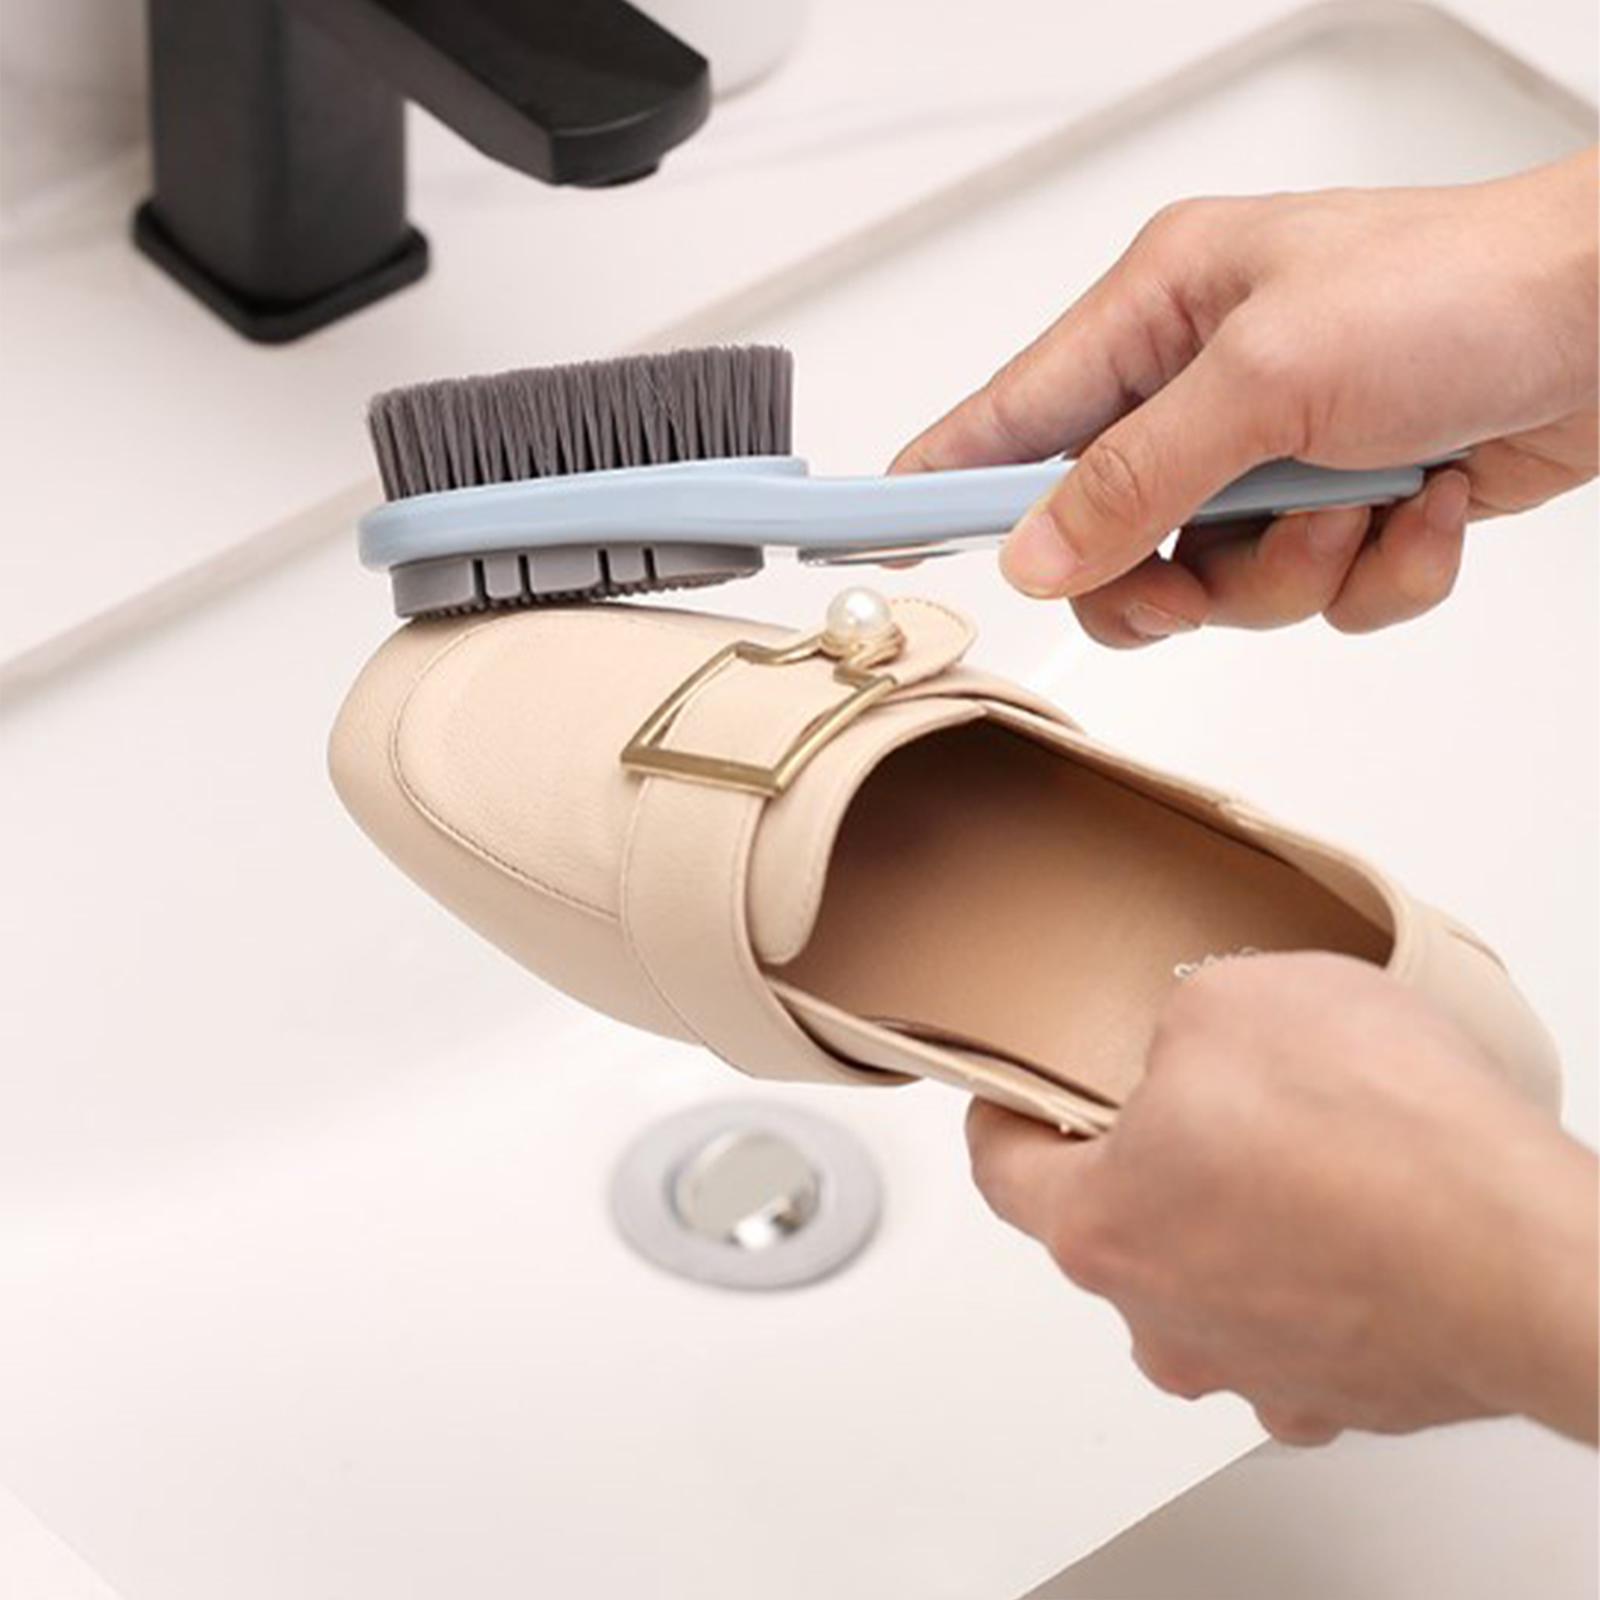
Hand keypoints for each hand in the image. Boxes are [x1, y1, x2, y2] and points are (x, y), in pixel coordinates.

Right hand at [894, 149, 1597, 642]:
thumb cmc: (1464, 288)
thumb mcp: (1268, 377)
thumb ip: (1134, 475)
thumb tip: (1037, 551)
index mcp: (1157, 312)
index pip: (1009, 416)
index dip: (941, 484)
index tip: (877, 540)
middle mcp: (1204, 387)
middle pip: (1106, 537)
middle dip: (1166, 577)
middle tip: (1196, 578)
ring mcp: (1275, 453)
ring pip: (1216, 583)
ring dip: (1298, 567)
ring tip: (1364, 500)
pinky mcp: (1345, 505)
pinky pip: (1315, 592)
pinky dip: (1376, 570)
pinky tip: (1425, 503)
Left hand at [966, 953, 1598, 1443]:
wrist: (1528, 1253)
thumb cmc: (1383, 1140)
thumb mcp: (1233, 1000)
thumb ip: (1174, 1025)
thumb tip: (1185, 1045)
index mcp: (1102, 1225)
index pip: (1003, 1172)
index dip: (1006, 1118)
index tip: (1016, 1098)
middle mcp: (1161, 1319)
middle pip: (1113, 1228)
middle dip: (1143, 1160)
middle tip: (1200, 1104)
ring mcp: (1252, 1370)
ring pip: (1208, 1281)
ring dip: (1235, 1222)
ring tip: (1305, 1158)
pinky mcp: (1342, 1394)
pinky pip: (1300, 1320)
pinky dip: (1316, 1272)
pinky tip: (1361, 1220)